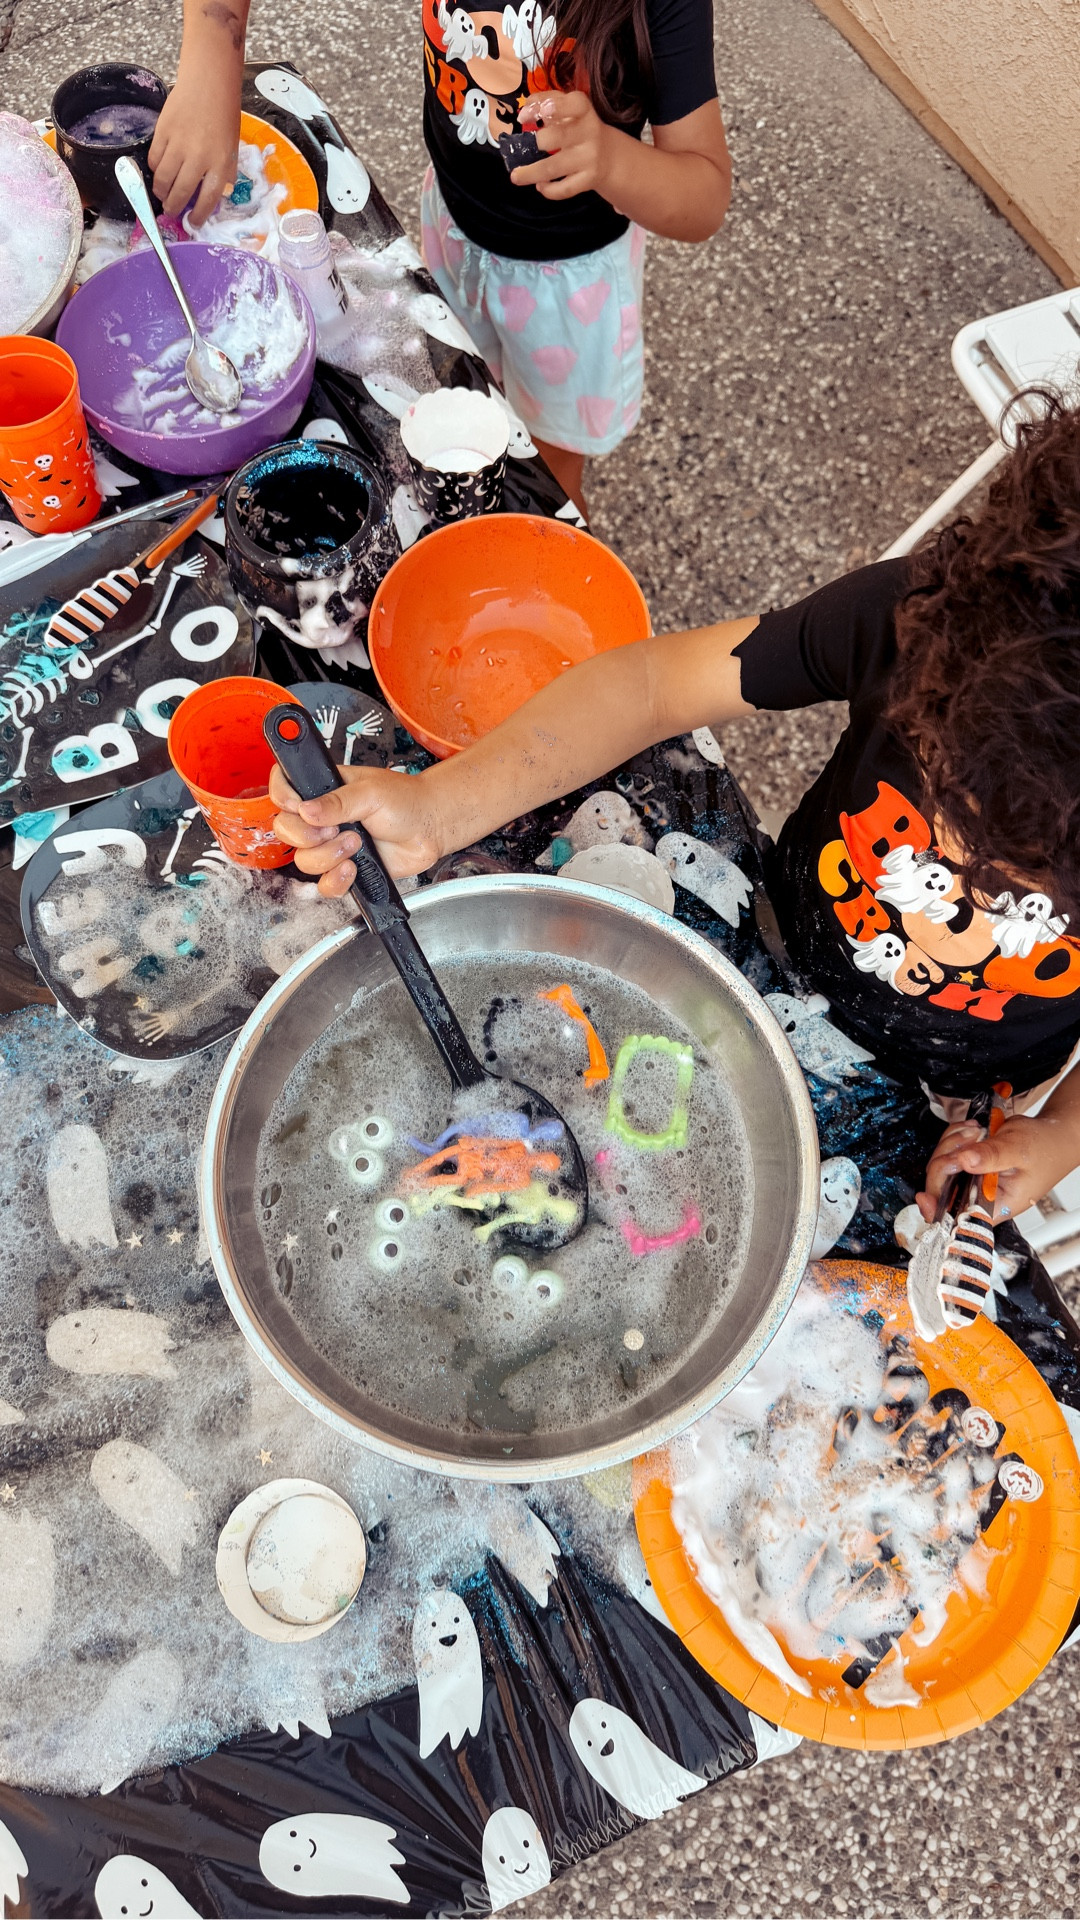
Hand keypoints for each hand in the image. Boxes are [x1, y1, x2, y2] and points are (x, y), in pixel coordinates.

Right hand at [149, 68, 240, 225]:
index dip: (198, 216)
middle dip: (173, 207)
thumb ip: (223, 173)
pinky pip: (154, 159)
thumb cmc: (224, 115)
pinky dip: (155, 170)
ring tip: (162, 194)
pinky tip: (160, 171)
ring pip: (163, 179)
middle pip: (181, 193)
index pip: (208, 200)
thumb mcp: (232, 148)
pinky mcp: (163, 131)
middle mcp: (199, 157)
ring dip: (161, 192)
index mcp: (221, 163)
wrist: (209, 82)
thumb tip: (212, 197)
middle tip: (170, 211)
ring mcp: (179, 144)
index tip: (192, 222)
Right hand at [269, 762, 444, 895]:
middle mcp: (321, 818)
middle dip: (305, 834)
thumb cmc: (405, 801)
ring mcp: (331, 845)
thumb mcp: (371, 792)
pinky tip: (353, 868)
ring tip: (357, 843)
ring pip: (304, 860)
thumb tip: (306, 809)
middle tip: (334, 829)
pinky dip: (336, 880)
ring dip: (328, 856)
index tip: (297, 806)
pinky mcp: (344, 869)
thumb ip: (337, 801)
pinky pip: (324, 885)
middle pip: (285, 830)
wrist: (430, 828)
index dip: (283, 798)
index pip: (284, 788)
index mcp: (323, 790)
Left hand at [512, 91, 617, 199]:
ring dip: (530, 173)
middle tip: (526, 147)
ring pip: (554, 167)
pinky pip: (564, 189)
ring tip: (515, 177)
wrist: (608, 155)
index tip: (535, 113)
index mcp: (584, 111)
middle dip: (538, 142)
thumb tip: (524, 112)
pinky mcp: (588, 179)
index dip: (555, 106)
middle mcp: (589, 133)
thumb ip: (546, 103)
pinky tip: (540, 185)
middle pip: (557, 137)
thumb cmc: (578, 127)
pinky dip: (548, 190)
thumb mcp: (568, 110)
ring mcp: (589, 158)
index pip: (574, 104)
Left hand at [917, 1112, 1078, 1223]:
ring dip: (952, 1143)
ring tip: (976, 1132)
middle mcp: (978, 1197)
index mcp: (994, 1206)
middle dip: (947, 1159)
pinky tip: (972, 1131)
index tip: (925, 1196)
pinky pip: (948, 1152)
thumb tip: (964, 1161)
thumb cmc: (1044, 1150)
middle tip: (969, 1140)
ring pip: (941, 1166)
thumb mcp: (1018, 1151)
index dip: (937, 1209)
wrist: (1051, 1136)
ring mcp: (971, 1181)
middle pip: (941, 1187)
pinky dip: (954, 1137)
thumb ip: (990, 1157)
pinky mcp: (968, 1165)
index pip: (957, 1217)